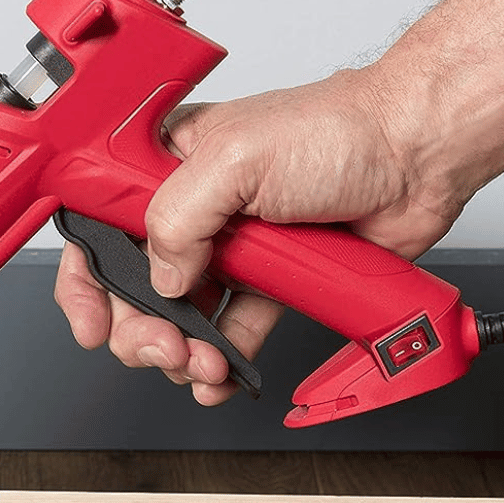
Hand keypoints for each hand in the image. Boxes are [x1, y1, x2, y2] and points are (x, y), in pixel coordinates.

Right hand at [54, 68, 463, 404]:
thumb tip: (161, 278)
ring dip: (182, 351)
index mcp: (168, 163)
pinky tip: (221, 374)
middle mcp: (194, 207)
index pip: (101, 223)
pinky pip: (232, 330)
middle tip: (162, 347)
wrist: (416, 155)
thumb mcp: (235, 158)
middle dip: (140, 328)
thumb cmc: (337, 128)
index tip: (93, 320)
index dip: (87, 278)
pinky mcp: (270, 280)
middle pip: (137, 284)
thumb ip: (179, 218)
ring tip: (201, 363)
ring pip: (182, 316)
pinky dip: (222, 358)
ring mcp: (231, 247)